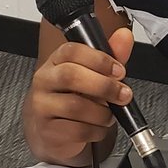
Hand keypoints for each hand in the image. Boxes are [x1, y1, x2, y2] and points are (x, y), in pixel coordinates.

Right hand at [24, 27, 134, 164]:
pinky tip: (98, 128)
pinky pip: (77, 130)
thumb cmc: (76, 99)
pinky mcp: (47, 130)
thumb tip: (124, 36)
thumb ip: (111, 56)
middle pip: (71, 76)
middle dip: (104, 86)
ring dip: (102, 113)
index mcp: (56, 61)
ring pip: (76, 107)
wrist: (56, 131)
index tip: (119, 70)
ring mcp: (43, 106)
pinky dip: (96, 131)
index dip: (99, 60)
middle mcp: (45, 81)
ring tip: (109, 115)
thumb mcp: (94, 76)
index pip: (72, 51)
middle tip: (123, 94)